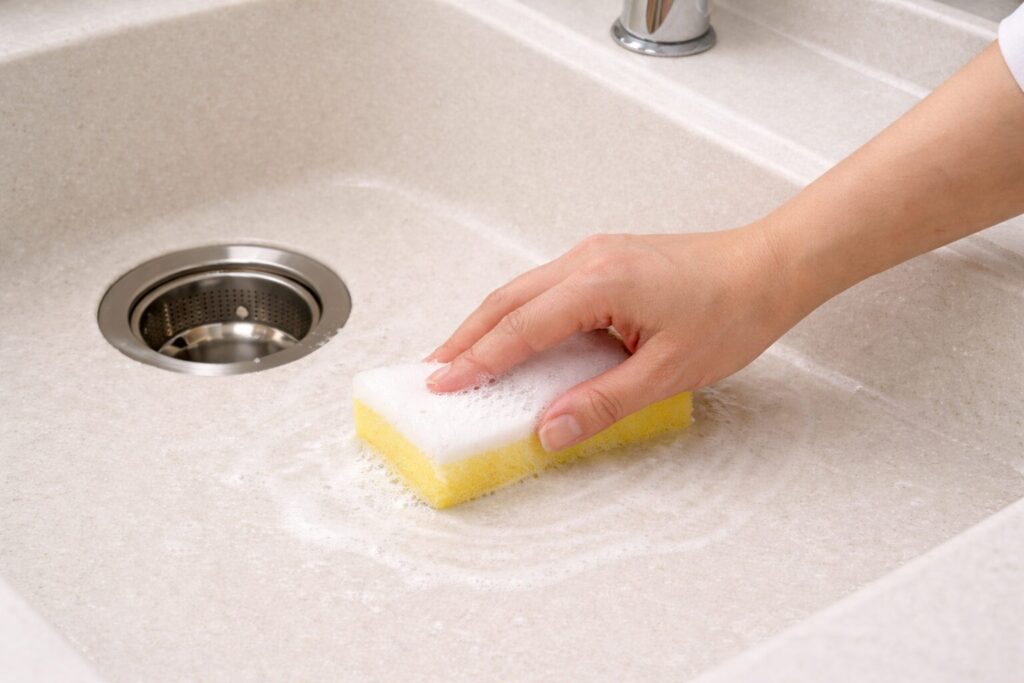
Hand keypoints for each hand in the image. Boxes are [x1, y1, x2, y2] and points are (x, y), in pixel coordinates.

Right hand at [425, 227, 803, 451]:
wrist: (769, 267)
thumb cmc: (731, 311)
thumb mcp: (668, 371)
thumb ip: (603, 402)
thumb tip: (550, 430)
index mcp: (599, 283)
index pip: (521, 328)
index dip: (478, 360)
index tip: (443, 385)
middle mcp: (588, 259)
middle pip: (507, 300)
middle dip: (465, 338)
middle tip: (433, 373)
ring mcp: (595, 254)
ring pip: (523, 289)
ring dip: (488, 324)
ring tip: (461, 358)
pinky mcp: (605, 259)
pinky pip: (545, 287)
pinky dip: (518, 314)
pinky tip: (514, 335)